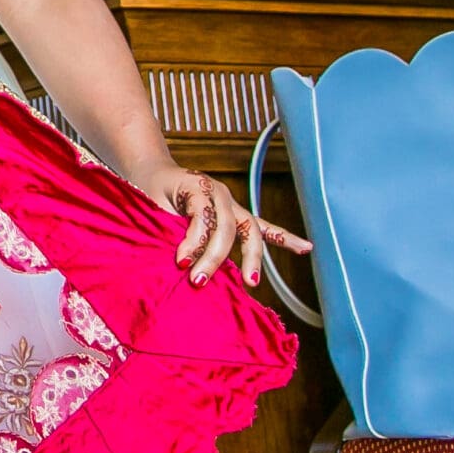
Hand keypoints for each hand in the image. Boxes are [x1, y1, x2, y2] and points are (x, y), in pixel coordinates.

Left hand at [145, 167, 312, 287]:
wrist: (151, 171)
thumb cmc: (148, 190)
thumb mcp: (149, 206)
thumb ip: (165, 227)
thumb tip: (179, 261)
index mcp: (196, 186)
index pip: (203, 217)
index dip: (193, 242)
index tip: (181, 263)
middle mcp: (218, 192)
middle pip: (227, 227)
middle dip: (216, 257)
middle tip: (199, 281)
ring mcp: (230, 202)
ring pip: (250, 229)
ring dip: (252, 257)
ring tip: (251, 281)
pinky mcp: (236, 212)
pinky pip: (264, 227)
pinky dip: (283, 238)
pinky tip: (306, 248)